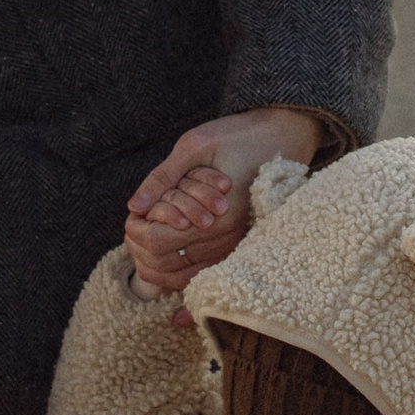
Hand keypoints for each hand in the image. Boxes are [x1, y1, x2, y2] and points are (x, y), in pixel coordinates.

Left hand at [125, 109, 321, 295]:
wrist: (281, 138)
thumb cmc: (237, 136)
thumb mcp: (194, 145)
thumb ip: (162, 177)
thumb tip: (133, 206)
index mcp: (216, 217)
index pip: (157, 242)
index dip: (136, 230)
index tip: (133, 213)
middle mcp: (227, 240)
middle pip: (164, 265)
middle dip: (141, 247)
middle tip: (136, 224)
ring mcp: (233, 247)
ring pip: (180, 278)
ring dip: (156, 263)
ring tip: (147, 237)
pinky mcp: (235, 246)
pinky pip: (200, 275)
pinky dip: (177, 272)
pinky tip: (168, 260)